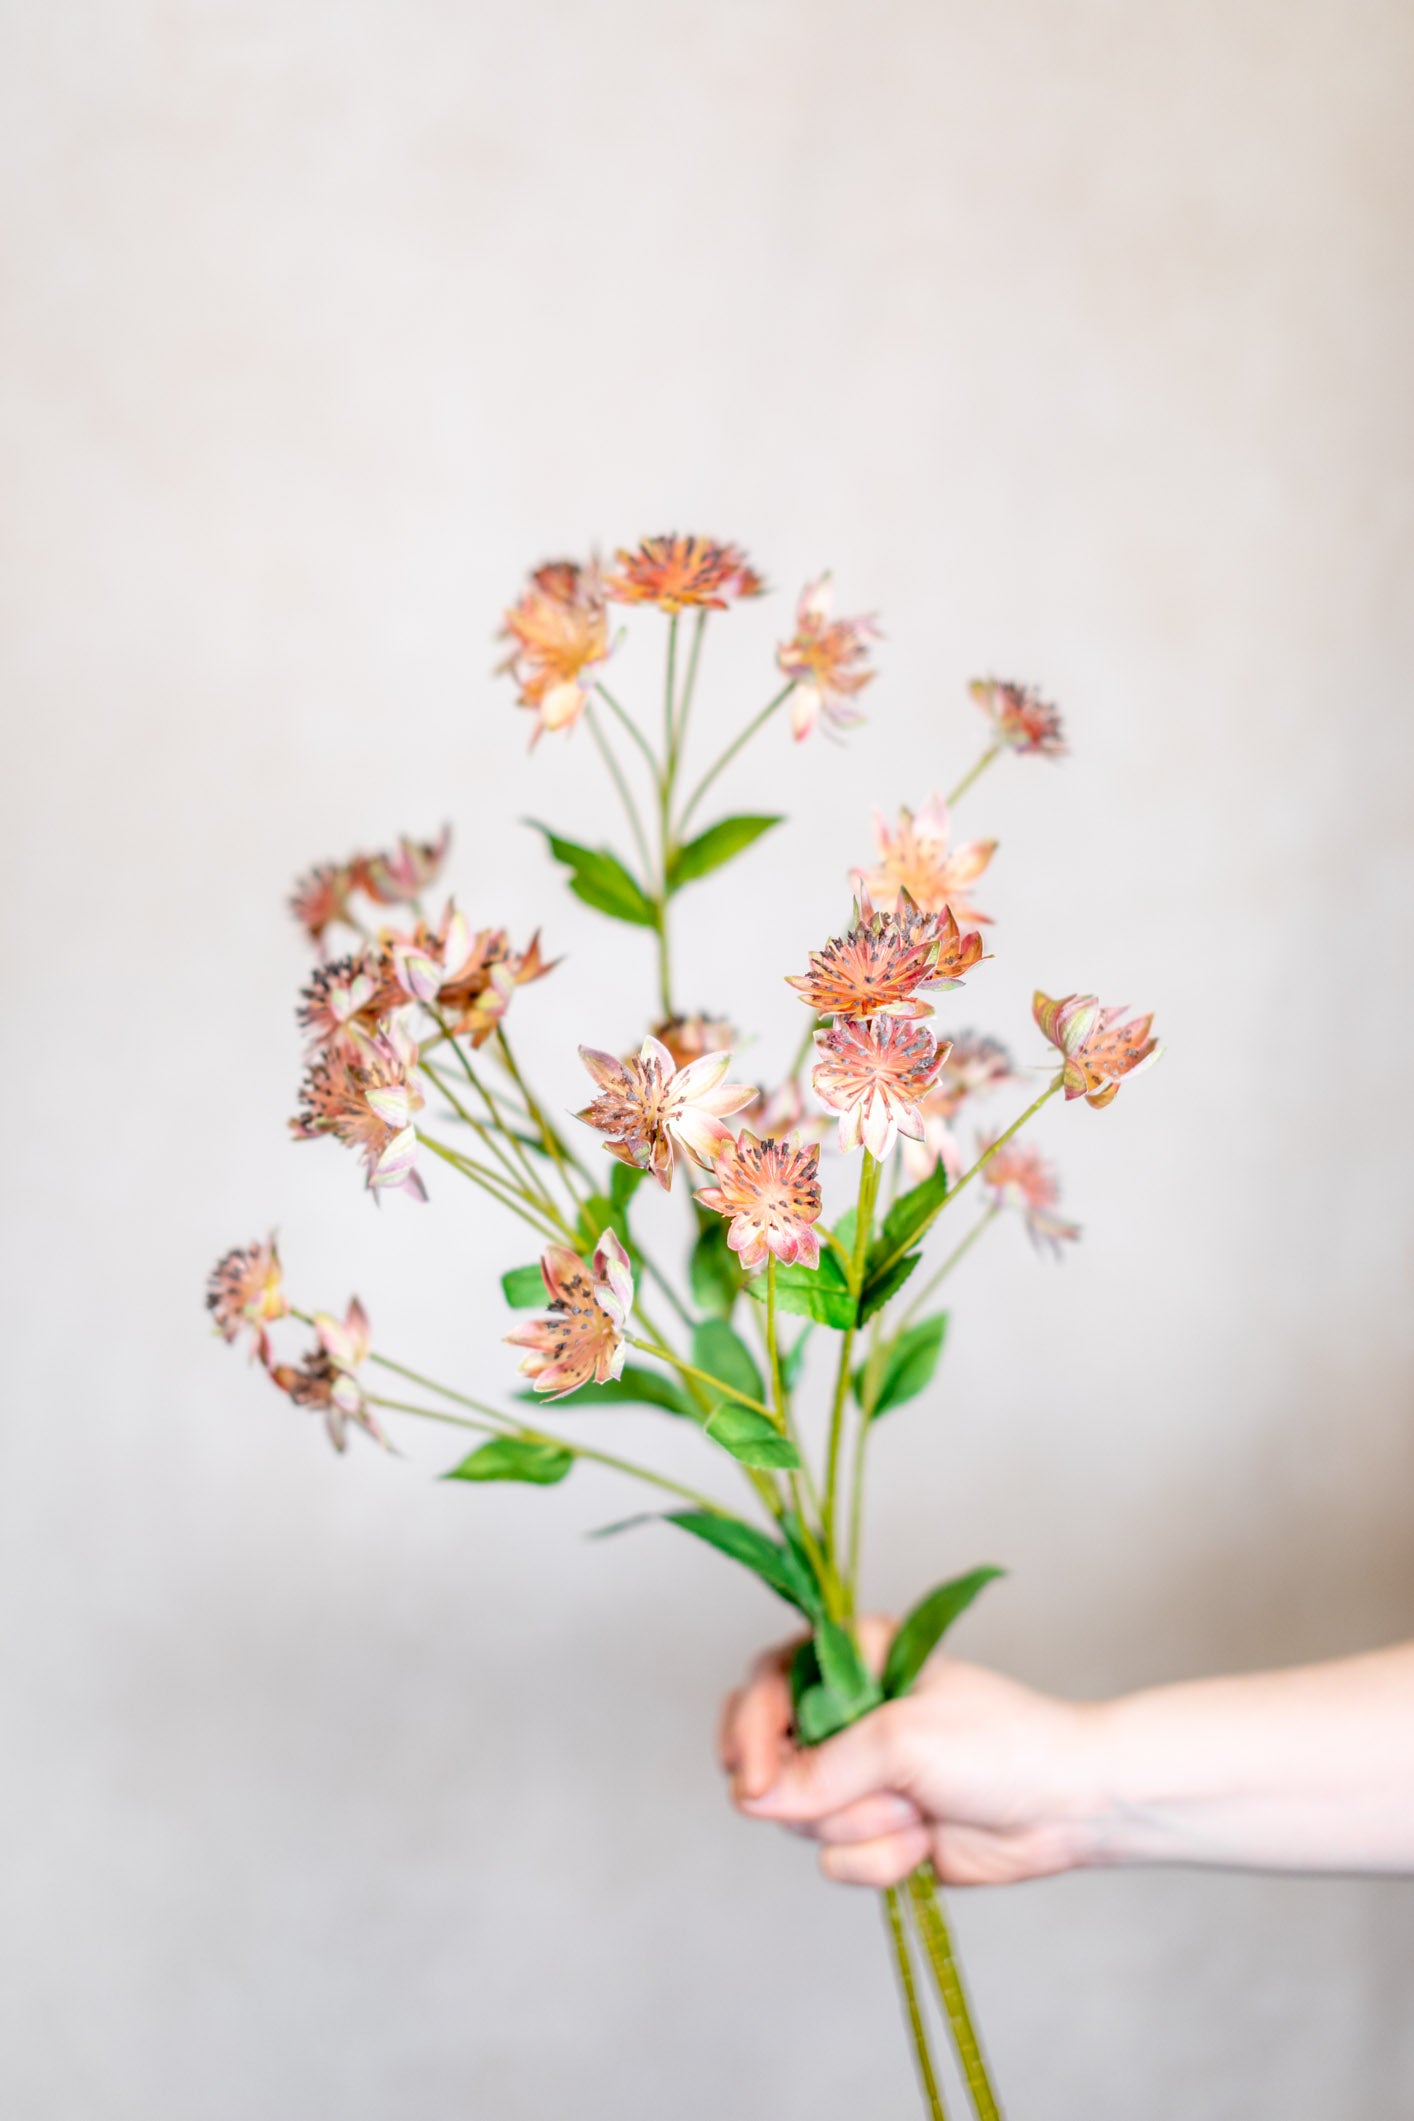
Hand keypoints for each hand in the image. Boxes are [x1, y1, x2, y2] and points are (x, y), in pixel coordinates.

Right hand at [719, 1618, 1100, 1887]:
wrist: (1066, 1807)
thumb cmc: (999, 1745)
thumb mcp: (903, 1739)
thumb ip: (822, 1767)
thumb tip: (754, 1797)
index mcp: (853, 1661)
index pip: (766, 1686)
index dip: (749, 1731)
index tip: (753, 1777)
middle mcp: (847, 1717)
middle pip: (772, 1760)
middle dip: (813, 1792)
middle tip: (854, 1797)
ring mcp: (860, 1779)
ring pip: (803, 1819)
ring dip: (862, 1825)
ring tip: (917, 1810)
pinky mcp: (875, 1833)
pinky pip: (837, 1860)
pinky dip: (880, 1860)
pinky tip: (925, 1844)